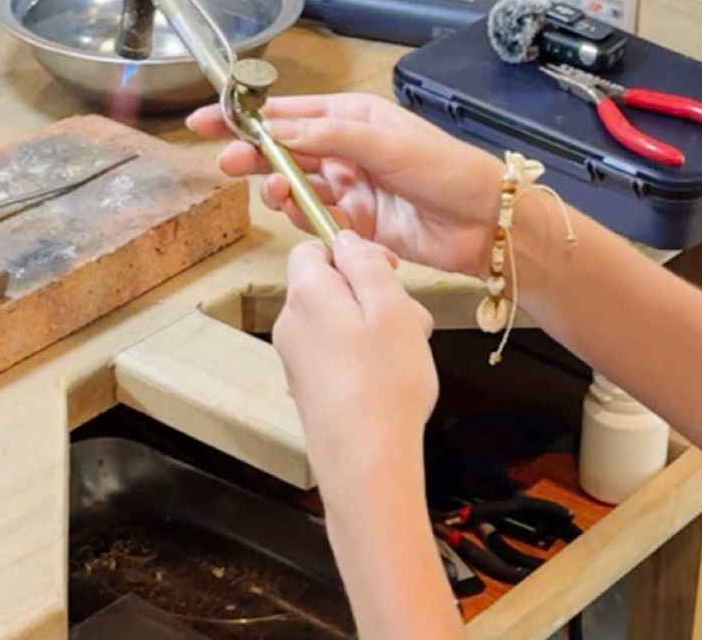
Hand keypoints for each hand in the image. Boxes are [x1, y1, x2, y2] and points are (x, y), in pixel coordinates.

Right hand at [187, 93, 502, 276]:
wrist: (483, 221)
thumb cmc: (447, 169)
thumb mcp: (386, 143)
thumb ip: (330, 136)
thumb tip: (280, 129)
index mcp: (353, 116)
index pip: (287, 113)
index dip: (245, 116)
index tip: (208, 121)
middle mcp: (346, 149)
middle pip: (282, 149)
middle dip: (251, 154)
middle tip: (227, 163)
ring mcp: (349, 186)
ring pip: (294, 185)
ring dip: (278, 186)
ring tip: (277, 189)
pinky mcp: (354, 222)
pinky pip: (313, 218)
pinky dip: (301, 216)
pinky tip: (301, 212)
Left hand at [277, 232, 437, 491]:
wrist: (366, 461)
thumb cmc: (384, 383)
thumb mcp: (391, 306)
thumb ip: (367, 264)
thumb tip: (347, 241)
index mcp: (307, 294)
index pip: (312, 247)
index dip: (351, 251)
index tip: (388, 270)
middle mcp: (292, 323)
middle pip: (331, 285)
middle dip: (373, 293)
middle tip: (409, 319)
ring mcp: (298, 359)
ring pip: (340, 321)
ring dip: (377, 327)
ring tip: (408, 353)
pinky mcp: (310, 388)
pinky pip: (338, 353)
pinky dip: (366, 356)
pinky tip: (392, 379)